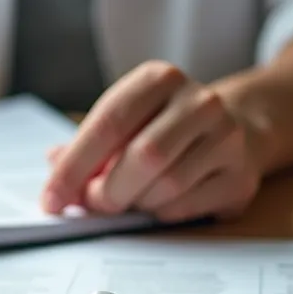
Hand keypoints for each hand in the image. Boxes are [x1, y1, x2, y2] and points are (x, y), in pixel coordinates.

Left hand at [41, 60, 262, 222]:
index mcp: (160, 78)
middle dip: (106, 192)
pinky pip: (185, 207)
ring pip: (166, 187)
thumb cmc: (164, 126)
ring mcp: (227, 139)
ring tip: (127, 200)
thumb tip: (55, 165)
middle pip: (143, 157)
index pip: (109, 122)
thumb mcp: (125, 120)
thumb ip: (87, 145)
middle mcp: (200, 102)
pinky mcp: (240, 177)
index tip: (51, 199)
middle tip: (91, 205)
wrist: (237, 128)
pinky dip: (158, 215)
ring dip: (134, 205)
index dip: (74, 166)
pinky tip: (155, 204)